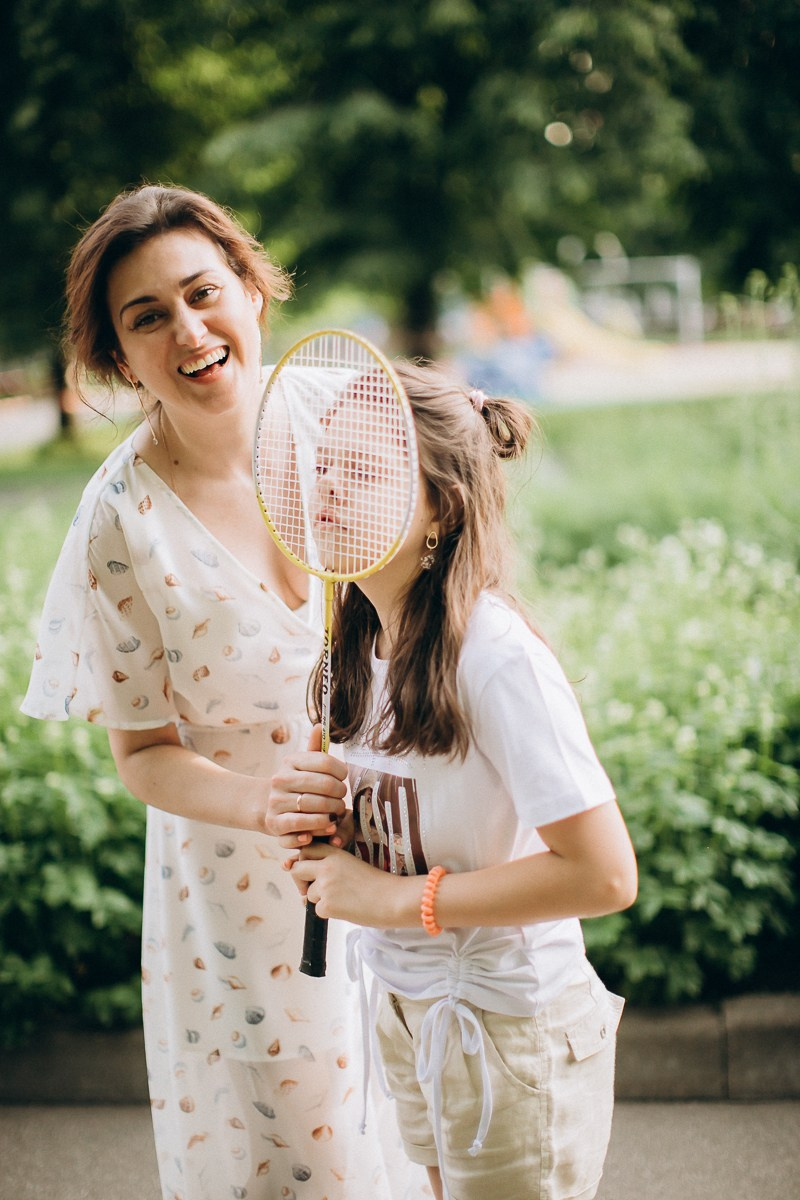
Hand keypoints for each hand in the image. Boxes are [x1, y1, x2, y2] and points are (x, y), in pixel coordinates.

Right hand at [266, 724, 347, 846]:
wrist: (266, 806)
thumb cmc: (295, 784)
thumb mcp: (303, 765)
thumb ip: (315, 748)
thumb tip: (320, 724)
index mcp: (290, 762)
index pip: (324, 761)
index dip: (341, 771)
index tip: (344, 778)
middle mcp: (281, 780)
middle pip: (324, 785)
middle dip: (340, 795)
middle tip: (342, 800)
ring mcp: (276, 802)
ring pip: (316, 807)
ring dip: (333, 813)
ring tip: (336, 814)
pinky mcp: (275, 824)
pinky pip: (302, 826)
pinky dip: (317, 828)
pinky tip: (326, 826)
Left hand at [285, 842, 404, 925]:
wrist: (393, 899)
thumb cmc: (378, 884)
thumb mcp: (353, 865)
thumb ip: (332, 867)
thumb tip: (307, 882)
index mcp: (335, 854)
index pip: (306, 850)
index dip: (304, 860)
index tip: (310, 871)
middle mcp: (327, 867)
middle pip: (297, 869)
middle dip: (300, 881)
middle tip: (309, 890)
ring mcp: (326, 886)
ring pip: (309, 894)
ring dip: (320, 899)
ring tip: (343, 900)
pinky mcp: (328, 905)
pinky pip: (318, 910)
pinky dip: (329, 912)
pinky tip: (346, 909)